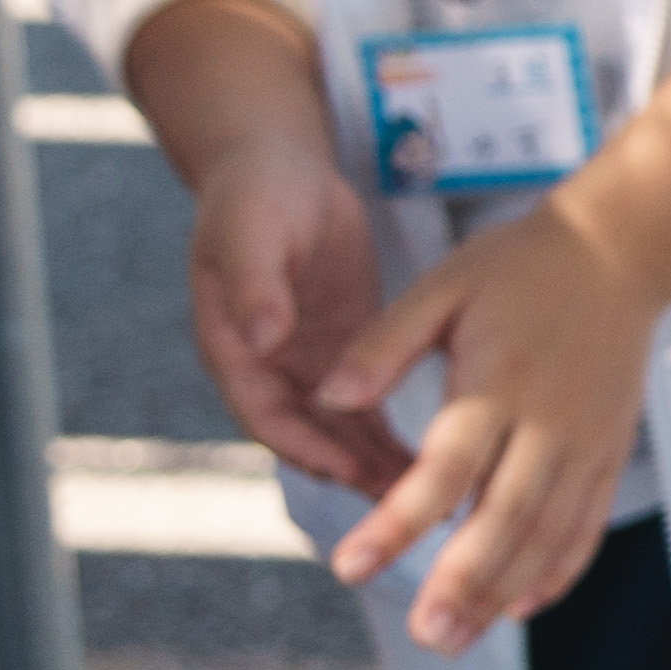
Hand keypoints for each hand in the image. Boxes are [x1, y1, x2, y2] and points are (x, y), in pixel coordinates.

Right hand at [190, 126, 403, 497]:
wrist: (277, 165)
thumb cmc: (254, 194)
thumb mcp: (250, 232)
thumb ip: (254, 285)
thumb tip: (262, 339)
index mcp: (235, 346)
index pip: (266, 415)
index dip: (304, 448)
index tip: (345, 470)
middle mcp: (268, 366)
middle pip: (311, 437)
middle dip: (353, 472)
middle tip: (405, 503)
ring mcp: (306, 361)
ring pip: (343, 429)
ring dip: (378, 463)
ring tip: (429, 496)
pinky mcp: (343, 347)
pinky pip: (368, 404)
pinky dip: (392, 433)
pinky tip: (435, 457)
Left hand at [321, 196, 662, 646]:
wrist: (623, 249)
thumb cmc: (518, 266)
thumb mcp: (441, 286)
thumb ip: (382, 344)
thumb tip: (326, 398)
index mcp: (498, 380)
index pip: (444, 467)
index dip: (397, 522)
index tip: (349, 565)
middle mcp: (549, 420)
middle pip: (505, 516)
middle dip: (463, 582)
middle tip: (423, 634)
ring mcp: (588, 442)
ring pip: (547, 533)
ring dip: (503, 592)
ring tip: (456, 639)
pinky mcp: (610, 451)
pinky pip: (585, 524)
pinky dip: (557, 571)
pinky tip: (519, 608)